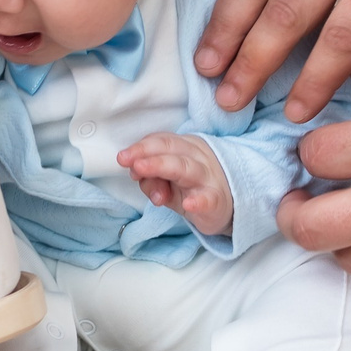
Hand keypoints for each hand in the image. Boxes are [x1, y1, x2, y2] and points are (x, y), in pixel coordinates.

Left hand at [118, 132, 233, 235]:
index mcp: (186, 147)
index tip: (123, 157)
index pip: (162, 141)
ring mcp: (208, 179)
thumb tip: (134, 172)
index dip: (141, 147)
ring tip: (140, 170)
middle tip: (125, 160)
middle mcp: (198, 158)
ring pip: (185, 169)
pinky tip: (189, 204)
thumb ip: (150, 176)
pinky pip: (208, 200)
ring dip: (162, 167)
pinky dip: (199, 201)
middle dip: (146, 153)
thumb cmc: (192, 189)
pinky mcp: (216, 202)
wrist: (228, 209)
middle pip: (171, 150)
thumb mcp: (167, 182)